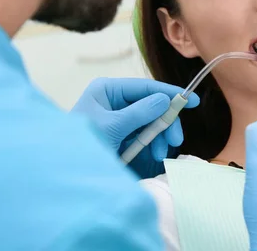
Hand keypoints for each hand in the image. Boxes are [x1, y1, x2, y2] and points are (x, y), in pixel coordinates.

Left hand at [70, 78, 198, 178]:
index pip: (145, 87)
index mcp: (108, 90)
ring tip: (160, 154)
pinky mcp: (122, 134)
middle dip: (165, 122)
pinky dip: (152, 144)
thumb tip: (164, 100)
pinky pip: (144, 134)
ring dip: (159, 137)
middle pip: (152, 104)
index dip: (170, 93)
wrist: (63, 169)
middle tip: (175, 140)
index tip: (192, 100)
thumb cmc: (81, 145)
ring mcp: (119, 117)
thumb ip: (140, 112)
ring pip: (151, 121)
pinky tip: (154, 154)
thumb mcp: (112, 127)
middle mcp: (114, 100)